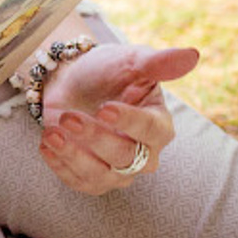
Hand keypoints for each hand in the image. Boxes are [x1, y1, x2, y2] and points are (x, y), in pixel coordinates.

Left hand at [38, 39, 198, 194]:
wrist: (75, 80)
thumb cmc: (109, 71)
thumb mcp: (131, 61)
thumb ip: (158, 62)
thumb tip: (191, 55)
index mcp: (159, 125)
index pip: (151, 130)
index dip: (129, 122)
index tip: (105, 108)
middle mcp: (143, 154)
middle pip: (125, 157)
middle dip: (95, 138)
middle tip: (69, 117)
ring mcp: (117, 170)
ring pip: (100, 176)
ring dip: (74, 157)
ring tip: (52, 133)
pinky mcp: (90, 177)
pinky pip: (78, 182)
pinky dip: (60, 167)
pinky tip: (46, 145)